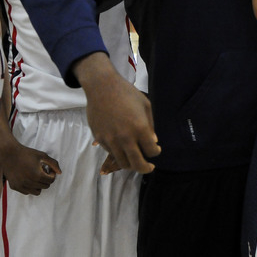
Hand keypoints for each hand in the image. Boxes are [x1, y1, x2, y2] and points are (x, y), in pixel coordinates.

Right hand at [0, 138, 60, 195]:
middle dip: (46, 179)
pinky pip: (27, 192)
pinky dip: (30, 187)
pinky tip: (28, 178)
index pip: (51, 181)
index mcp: (37, 175)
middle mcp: (29, 183)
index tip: (47, 169)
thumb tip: (60, 172)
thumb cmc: (27, 153)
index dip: (52, 174)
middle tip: (42, 171)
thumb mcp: (43, 156)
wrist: (9, 153)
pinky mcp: (15, 187)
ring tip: (36, 176)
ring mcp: (21, 186)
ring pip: (37, 192)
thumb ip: (53, 164)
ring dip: (39, 185)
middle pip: (45, 186)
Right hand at [76, 54, 160, 173]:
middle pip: (137, 164)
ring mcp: (111, 140)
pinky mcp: (100, 139)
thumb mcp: (145, 105)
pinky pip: (111, 153)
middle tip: (149, 168)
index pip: (151, 151)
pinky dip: (119, 154)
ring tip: (135, 161)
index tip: (156, 150)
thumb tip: (153, 141)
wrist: (102, 87)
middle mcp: (126, 138)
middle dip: (145, 169)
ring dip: (131, 164)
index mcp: (140, 129)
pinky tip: (123, 149)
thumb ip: (150, 125)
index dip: (156, 152)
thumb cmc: (127, 93)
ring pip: (122, 163)